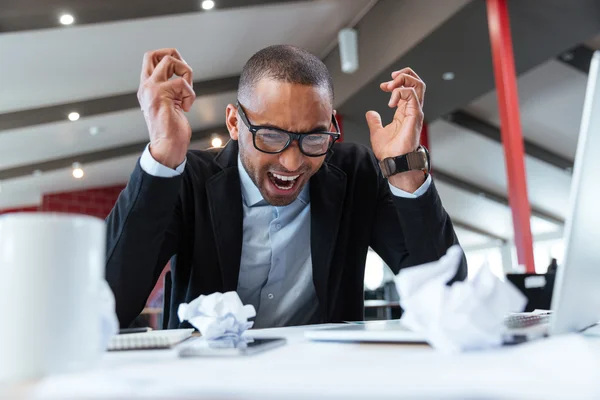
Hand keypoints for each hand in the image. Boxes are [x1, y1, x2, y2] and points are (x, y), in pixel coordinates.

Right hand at [137, 48, 195, 168]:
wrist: (167, 147)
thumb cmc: (171, 129)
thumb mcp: (170, 103)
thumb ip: (170, 88)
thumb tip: (182, 71)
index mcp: (147, 87)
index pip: (151, 57)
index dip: (168, 56)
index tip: (180, 72)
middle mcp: (146, 86)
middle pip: (156, 53)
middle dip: (176, 59)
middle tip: (184, 76)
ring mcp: (151, 89)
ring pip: (170, 61)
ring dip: (186, 74)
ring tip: (186, 94)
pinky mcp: (160, 95)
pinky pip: (182, 83)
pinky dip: (190, 95)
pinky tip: (186, 107)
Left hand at [365, 68, 425, 191]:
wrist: (394, 162)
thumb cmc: (390, 152)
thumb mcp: (377, 132)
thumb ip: (375, 122)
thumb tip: (371, 113)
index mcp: (404, 112)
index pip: (408, 88)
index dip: (397, 82)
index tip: (383, 86)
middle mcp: (412, 110)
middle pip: (417, 83)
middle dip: (404, 75)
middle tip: (390, 79)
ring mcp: (415, 112)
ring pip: (418, 85)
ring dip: (403, 80)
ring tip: (390, 85)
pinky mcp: (414, 116)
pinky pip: (412, 95)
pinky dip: (400, 92)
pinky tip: (391, 100)